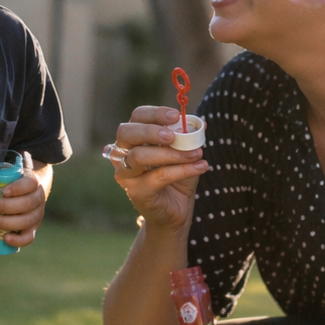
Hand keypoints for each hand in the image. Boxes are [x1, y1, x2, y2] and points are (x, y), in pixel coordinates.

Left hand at [0, 152, 51, 247]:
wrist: (26, 193)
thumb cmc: (9, 182)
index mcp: (32, 181)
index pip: (30, 183)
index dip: (18, 188)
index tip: (4, 191)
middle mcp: (38, 198)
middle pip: (27, 203)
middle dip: (7, 206)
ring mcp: (37, 214)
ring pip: (27, 221)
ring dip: (7, 222)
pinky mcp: (33, 229)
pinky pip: (28, 237)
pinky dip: (18, 240)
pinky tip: (5, 238)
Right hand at [108, 106, 209, 232]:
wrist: (176, 211)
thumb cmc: (177, 178)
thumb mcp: (186, 153)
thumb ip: (191, 137)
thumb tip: (201, 121)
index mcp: (134, 139)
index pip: (137, 117)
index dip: (154, 113)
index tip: (176, 115)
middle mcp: (123, 154)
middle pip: (126, 133)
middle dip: (150, 131)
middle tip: (173, 135)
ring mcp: (125, 175)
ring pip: (139, 156)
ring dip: (171, 153)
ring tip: (197, 154)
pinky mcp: (135, 192)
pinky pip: (157, 177)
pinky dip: (181, 170)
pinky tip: (200, 167)